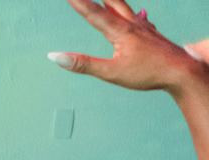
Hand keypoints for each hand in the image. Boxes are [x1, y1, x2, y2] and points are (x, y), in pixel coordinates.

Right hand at [53, 0, 203, 93]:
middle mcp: (132, 24)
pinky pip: (137, 17)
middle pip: (111, 2)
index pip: (93, 13)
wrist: (182, 71)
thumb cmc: (148, 73)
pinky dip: (129, 13)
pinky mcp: (151, 33)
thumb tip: (56, 57)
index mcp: (120, 32)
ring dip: (111, 1)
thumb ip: (83, 64)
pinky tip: (136, 15)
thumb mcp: (111, 73)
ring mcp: (143, 27)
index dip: (78, 2)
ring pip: (123, 7)